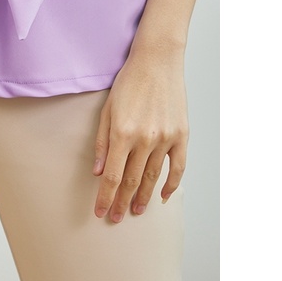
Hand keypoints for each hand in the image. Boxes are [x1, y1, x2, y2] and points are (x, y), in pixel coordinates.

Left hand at [92, 45, 188, 222]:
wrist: (157, 62)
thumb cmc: (129, 82)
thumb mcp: (107, 109)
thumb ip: (103, 142)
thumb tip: (99, 171)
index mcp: (123, 133)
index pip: (113, 176)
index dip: (106, 197)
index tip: (101, 211)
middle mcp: (145, 139)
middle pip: (132, 181)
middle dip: (122, 203)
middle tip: (116, 218)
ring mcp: (165, 138)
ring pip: (153, 177)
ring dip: (144, 197)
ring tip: (136, 211)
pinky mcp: (181, 135)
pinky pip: (178, 167)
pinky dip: (171, 184)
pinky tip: (162, 196)